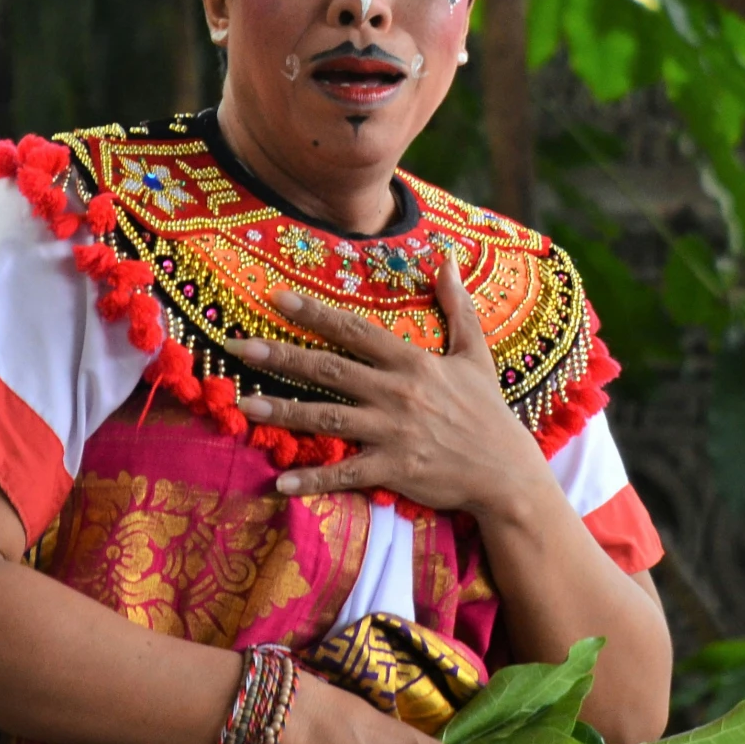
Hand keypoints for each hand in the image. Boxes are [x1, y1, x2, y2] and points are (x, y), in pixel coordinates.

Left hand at [234, 257, 550, 517]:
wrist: (507, 472)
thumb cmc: (488, 412)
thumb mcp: (476, 353)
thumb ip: (458, 306)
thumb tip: (448, 260)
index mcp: (414, 362)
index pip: (356, 331)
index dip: (316, 314)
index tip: (277, 299)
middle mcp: (398, 393)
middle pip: (330, 370)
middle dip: (282, 356)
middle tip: (237, 347)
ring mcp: (393, 433)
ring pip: (328, 419)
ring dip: (284, 412)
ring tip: (244, 406)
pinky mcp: (393, 470)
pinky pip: (345, 474)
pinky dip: (313, 480)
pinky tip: (280, 483)